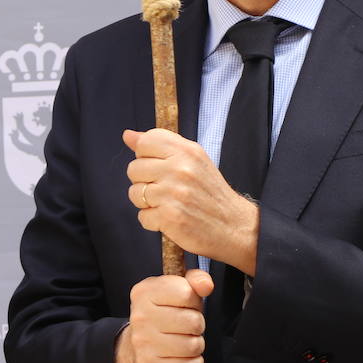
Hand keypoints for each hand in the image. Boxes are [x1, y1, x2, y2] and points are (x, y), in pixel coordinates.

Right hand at [114, 270, 213, 362]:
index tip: (187, 305)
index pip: (186, 293)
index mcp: (144, 292)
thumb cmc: (162, 314)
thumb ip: (194, 280)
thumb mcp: (174, 290)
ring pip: (193, 345)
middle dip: (197, 325)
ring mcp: (143, 343)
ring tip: (184, 340)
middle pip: (193, 321)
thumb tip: (206, 284)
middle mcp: (140, 316)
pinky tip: (182, 356)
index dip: (194, 300)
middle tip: (187, 325)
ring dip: (196, 344)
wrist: (135, 347)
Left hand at [124, 128, 259, 273]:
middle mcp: (180, 169)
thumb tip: (127, 135)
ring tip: (168, 204)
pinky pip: (142, 216)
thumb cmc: (210, 193)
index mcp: (187, 151)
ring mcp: (174, 193)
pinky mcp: (169, 216)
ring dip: (147, 203)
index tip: (160, 167)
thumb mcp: (193, 160)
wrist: (234, 227)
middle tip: (166, 190)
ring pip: (135, 193)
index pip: (145, 142)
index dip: (146, 157)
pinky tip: (171, 219)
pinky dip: (153, 221)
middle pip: (134, 169)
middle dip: (145, 182)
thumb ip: (160, 145)